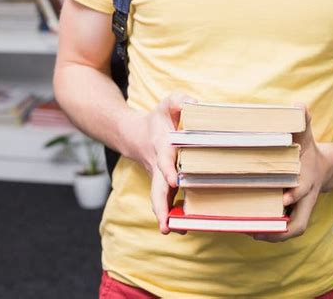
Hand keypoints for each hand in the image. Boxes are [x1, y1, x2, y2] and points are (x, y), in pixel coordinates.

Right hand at [144, 92, 196, 234]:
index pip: (164, 161)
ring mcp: (159, 179)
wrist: (138, 135)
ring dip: (164, 216)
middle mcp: (159, 167)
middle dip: (161, 207)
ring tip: (172, 231)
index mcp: (162, 147)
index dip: (168, 170)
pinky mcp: (163, 186)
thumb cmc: (159, 119)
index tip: (173, 180)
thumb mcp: (167, 104)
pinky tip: (183, 226)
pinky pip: (166, 201)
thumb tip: (195, 104)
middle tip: (164, 225)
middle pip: (157, 190)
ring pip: (159, 200)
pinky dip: (171, 215)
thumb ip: (179, 101)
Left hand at [250, 107, 328, 242]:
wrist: (323, 168)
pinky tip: (248, 227)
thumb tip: (299, 106)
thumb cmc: (309, 150)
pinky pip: (283, 229)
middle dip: (280, 230)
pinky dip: (269, 232)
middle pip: (299, 224)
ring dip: (271, 235)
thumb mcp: (307, 134)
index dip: (295, 196)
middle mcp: (305, 199)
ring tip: (248, 231)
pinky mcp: (292, 214)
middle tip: (257, 228)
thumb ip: (303, 120)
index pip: (303, 191)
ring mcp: (300, 210)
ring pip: (290, 231)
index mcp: (308, 180)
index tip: (284, 199)